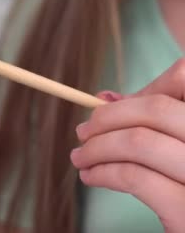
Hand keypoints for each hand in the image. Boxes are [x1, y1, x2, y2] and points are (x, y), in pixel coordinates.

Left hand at [71, 59, 184, 232]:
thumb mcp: (181, 149)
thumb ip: (154, 123)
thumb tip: (105, 99)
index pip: (184, 77)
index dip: (144, 90)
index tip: (106, 104)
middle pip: (156, 109)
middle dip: (108, 117)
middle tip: (83, 131)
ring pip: (139, 141)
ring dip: (97, 147)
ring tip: (80, 157)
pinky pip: (134, 177)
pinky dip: (103, 172)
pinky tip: (91, 176)